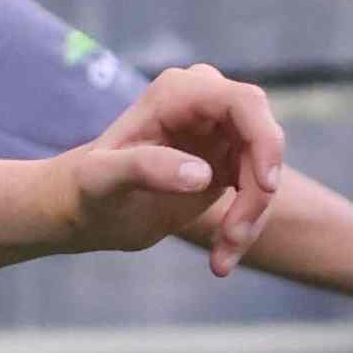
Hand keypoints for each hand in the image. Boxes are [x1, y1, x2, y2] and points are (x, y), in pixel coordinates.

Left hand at [82, 66, 288, 262]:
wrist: (86, 209)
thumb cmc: (86, 189)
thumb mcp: (102, 181)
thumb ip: (145, 169)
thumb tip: (202, 174)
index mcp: (178, 93)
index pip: (243, 102)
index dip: (265, 139)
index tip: (266, 187)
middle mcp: (206, 104)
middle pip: (264, 137)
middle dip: (259, 191)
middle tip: (234, 237)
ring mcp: (221, 132)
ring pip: (265, 171)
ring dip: (253, 217)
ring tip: (221, 260)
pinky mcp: (229, 162)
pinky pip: (257, 191)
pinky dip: (247, 225)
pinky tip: (222, 257)